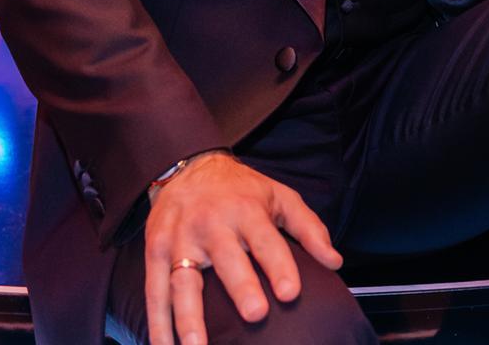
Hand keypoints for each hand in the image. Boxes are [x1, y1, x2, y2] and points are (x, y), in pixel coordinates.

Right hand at [143, 152, 342, 344]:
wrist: (187, 167)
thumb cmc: (241, 190)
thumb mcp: (280, 197)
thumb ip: (309, 228)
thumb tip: (334, 261)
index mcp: (246, 210)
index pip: (266, 241)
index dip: (279, 267)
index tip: (290, 293)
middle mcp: (211, 224)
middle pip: (226, 259)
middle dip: (241, 287)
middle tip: (255, 314)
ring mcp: (179, 239)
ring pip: (183, 280)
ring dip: (188, 317)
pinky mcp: (154, 250)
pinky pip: (154, 290)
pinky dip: (156, 321)